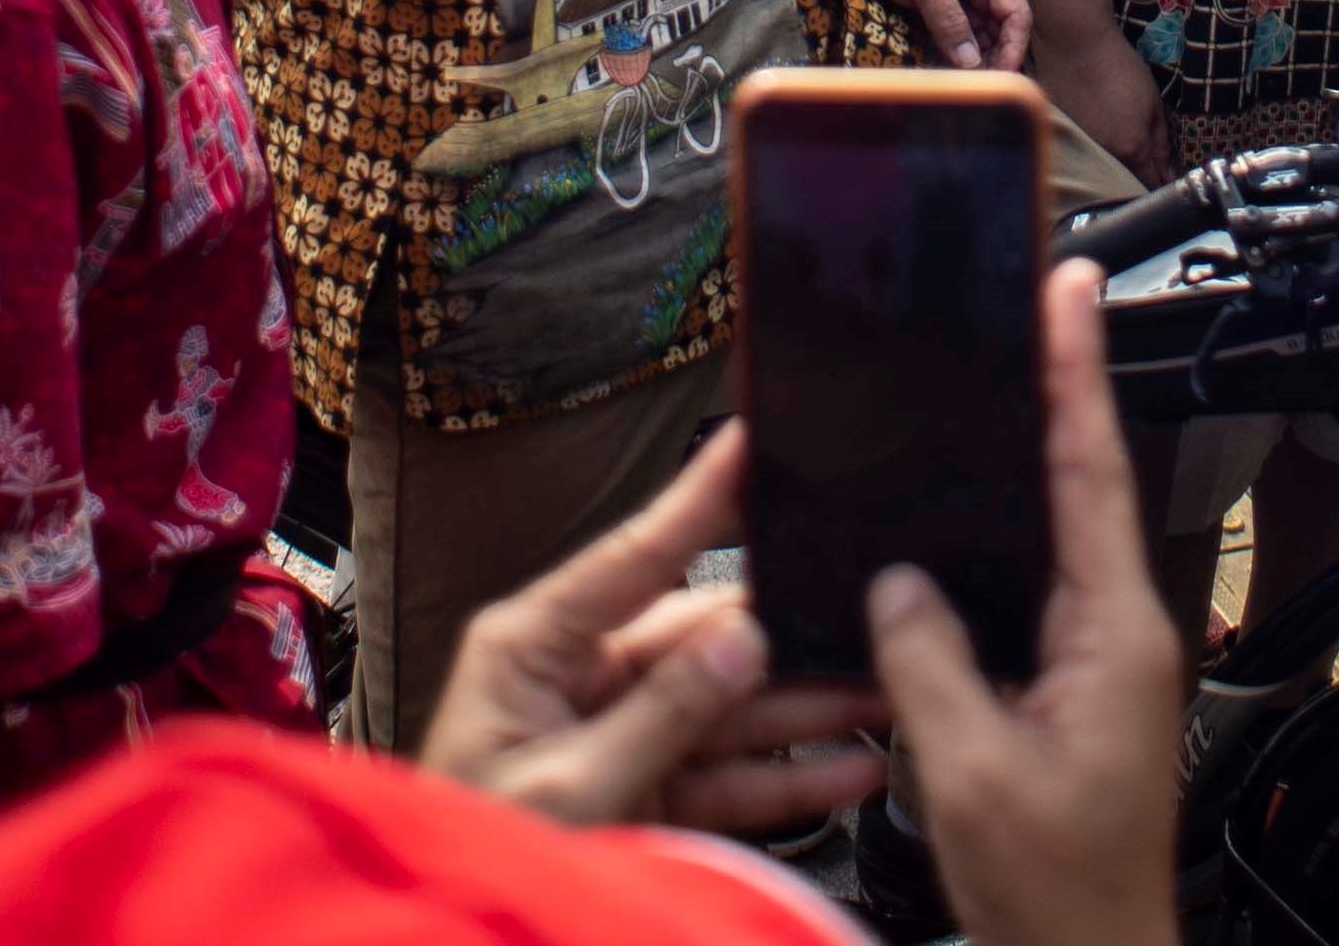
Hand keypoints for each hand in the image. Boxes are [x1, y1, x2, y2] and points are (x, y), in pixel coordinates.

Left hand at [419, 423, 891, 833]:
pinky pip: (726, 772)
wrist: (455, 941)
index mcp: (535, 644)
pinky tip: (847, 769)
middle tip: (869, 617)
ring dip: (805, 707)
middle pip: (701, 636)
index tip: (752, 442)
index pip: (634, 556)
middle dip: (788, 635)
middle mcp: (579, 674)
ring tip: (883, 695)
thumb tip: (745, 640)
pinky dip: (787, 776)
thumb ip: (661, 715)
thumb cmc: (479, 848)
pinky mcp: (644, 787)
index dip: (699, 499)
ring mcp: (616, 731)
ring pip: (728, 705)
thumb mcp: (567, 786)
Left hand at [840, 0, 1035, 70]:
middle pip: (1002, 33)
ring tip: (959, 87)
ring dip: (972, 64)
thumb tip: (970, 62)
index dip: (1013, 48)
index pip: (1016, 15)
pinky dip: (954, 59)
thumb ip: (948, 18)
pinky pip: (958, 42)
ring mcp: (966, 1)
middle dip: (992, 61)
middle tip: (975, 90)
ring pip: (981, 42)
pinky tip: (945, 75)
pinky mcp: (947, 14)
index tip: (999, 79)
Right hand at [871, 262, 1185, 945]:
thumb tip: (896, 583)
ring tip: (994, 384)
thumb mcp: (973, 769)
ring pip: (1055, 535)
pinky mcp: (1072, 689)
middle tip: (1030, 305)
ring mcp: (1099, 660)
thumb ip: (928, 661)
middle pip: (1081, 485)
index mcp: (1114, 633)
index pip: (1092, 471)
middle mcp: (1118, 632)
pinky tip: (960, 521)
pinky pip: (1032, 590)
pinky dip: (1000, 542)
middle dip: (1053, 392)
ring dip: (1026, 463)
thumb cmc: (1056, 890)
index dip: (1076, 372)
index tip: (1071, 289)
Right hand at [1040, 26, 1172, 185]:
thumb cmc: (1121, 69)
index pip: (1150, 183)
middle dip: (1138, 177)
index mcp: (1131, 150)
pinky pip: (1082, 150)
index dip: (1161, 183)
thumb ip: (1162, 144)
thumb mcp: (1153, 104)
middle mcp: (1103, 156)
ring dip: (1114, 162)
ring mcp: (1079, 147)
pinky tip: (1096, 126)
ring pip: (1102, 166)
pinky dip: (1092, 146)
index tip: (1167, 178)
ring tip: (1120, 139)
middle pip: (1124, 179)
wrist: (1076, 45)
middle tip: (1148, 160)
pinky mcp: (1062, 134)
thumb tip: (1169, 175)